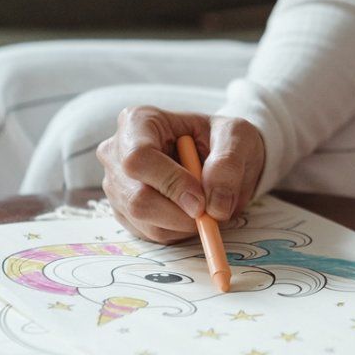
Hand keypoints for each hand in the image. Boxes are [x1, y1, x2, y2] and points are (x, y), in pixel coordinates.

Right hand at [97, 106, 264, 243]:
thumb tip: (214, 206)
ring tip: (204, 204)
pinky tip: (190, 211)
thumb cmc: (223, 138)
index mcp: (139, 121)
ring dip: (183, 223)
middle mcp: (118, 152)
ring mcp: (117, 184)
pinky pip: (148, 233)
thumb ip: (228, 164)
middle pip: (137, 197)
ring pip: (143, 220)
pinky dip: (178, 231)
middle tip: (210, 211)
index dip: (171, 183)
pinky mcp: (123, 210)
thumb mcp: (237, 136)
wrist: (221, 155)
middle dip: (180, 213)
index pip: (139, 158)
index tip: (202, 200)